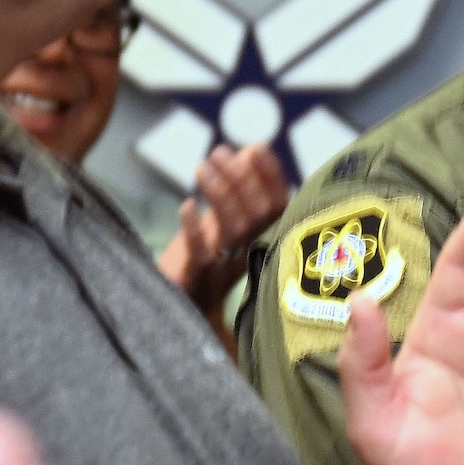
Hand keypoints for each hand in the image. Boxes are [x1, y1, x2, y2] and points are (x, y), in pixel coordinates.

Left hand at [158, 143, 290, 315]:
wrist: (184, 317)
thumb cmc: (206, 262)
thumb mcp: (225, 223)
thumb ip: (239, 190)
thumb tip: (251, 148)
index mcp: (265, 241)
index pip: (279, 205)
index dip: (270, 176)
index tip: (256, 148)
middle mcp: (252, 257)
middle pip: (258, 215)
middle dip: (241, 178)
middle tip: (218, 152)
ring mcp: (227, 271)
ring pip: (233, 231)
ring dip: (220, 195)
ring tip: (202, 166)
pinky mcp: (198, 283)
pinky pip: (201, 255)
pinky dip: (194, 228)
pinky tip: (187, 205)